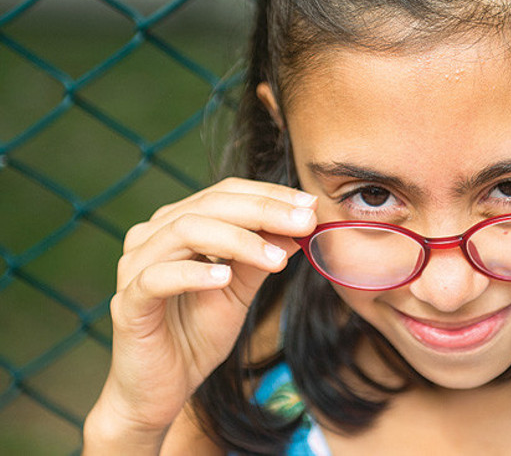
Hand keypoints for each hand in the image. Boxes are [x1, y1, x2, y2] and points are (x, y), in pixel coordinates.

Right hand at [84, 178, 316, 449]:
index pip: (225, 193)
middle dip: (263, 211)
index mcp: (177, 224)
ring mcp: (135, 266)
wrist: (160, 391)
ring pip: (186, 232)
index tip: (309, 206)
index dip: (269, 195)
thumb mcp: (240, 289)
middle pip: (209, 205)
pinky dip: (193, 274)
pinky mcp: (126, 302)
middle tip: (304, 223)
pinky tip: (225, 278)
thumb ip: (263, 255)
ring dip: (238, 240)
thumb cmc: (196, 333)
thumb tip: (302, 223)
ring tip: (276, 258)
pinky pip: (157, 278)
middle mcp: (152, 235)